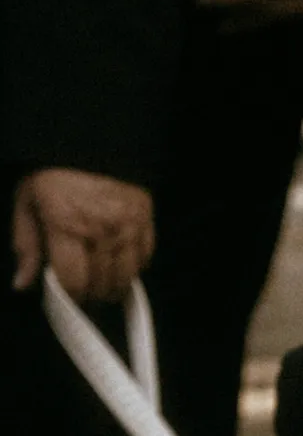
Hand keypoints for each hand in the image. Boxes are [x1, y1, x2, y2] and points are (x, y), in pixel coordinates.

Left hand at [11, 170, 153, 301]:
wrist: (90, 138)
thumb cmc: (53, 172)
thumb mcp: (26, 203)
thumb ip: (26, 246)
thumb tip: (23, 284)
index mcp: (67, 225)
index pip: (74, 282)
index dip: (71, 297)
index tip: (67, 297)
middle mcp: (102, 230)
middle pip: (102, 285)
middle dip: (91, 295)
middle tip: (83, 291)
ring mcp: (128, 226)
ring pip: (127, 277)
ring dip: (114, 287)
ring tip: (102, 284)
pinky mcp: (146, 220)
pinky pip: (145, 258)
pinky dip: (133, 268)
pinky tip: (119, 263)